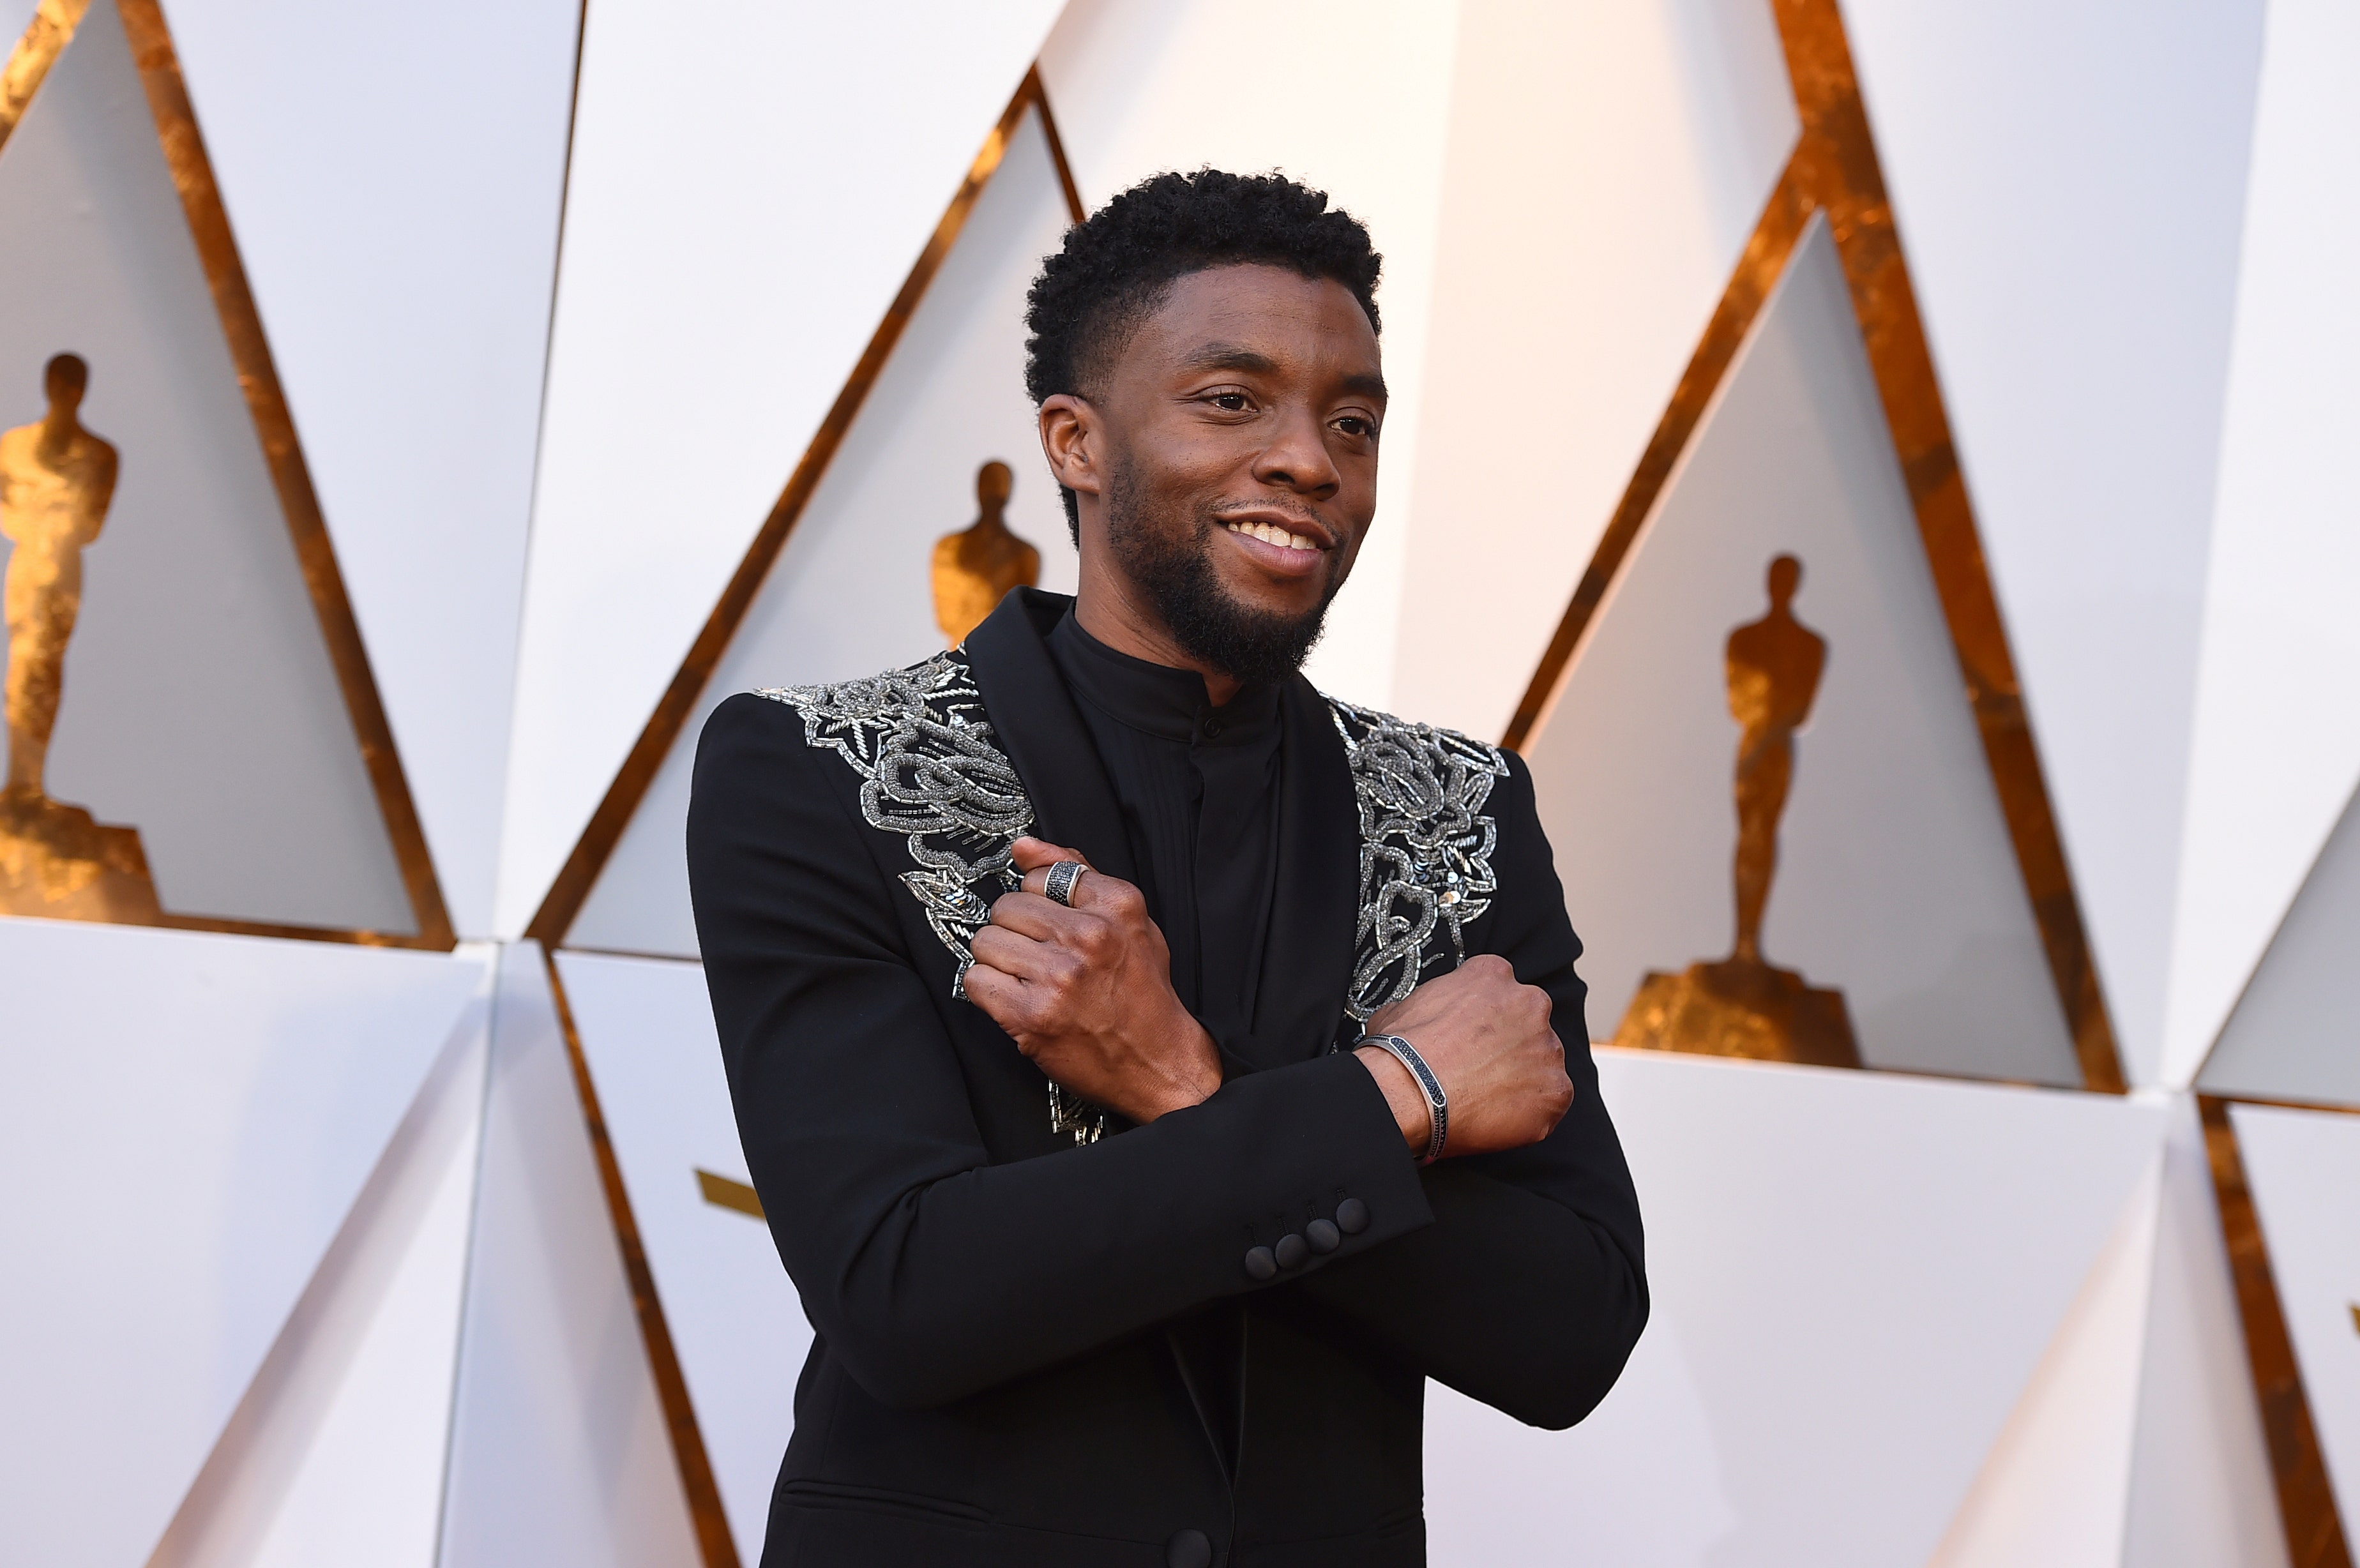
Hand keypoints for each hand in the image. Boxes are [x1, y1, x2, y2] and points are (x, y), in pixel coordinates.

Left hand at [963, 837, 1221, 1123]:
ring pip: (986, 942)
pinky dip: (988, 990)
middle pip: (1006, 907)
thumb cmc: (1142, 992)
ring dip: (999, 961)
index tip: (1054, 926)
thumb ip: (1078, 874)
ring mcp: (1058, 977)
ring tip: (1029, 979)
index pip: (1040, 876)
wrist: (1158, 1062)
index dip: (1041, 903)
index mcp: (1116, 906)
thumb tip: (1022, 846)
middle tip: (1040, 957)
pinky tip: (1015, 999)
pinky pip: (975, 980)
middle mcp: (1088, 936)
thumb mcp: (1129, 921)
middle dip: (1016, 931)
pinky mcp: (1031, 1015)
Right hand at [1356, 954, 1572, 1158]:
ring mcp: (1548, 1048)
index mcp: (1493, 974)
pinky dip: (1530, 1113)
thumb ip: (1430, 1005)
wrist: (1409, 1092)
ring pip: (1542, 1063)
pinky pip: (1550, 1103)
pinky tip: (1498, 1120)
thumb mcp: (1402, 1007)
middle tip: (1480, 1070)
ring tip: (1485, 1100)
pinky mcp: (1556, 1091)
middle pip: (1529, 1023)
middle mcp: (1530, 1003)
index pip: (1499, 989)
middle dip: (1510, 1044)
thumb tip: (1420, 1019)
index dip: (1484, 1018)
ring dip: (1522, 1079)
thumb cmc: (1398, 1051)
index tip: (1470, 1037)